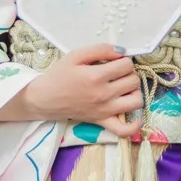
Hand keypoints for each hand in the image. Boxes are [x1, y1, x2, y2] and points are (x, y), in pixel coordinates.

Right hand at [0, 43, 141, 136]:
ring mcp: (104, 111)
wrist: (44, 98)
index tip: (115, 61)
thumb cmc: (59, 75)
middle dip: (128, 73)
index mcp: (96, 76)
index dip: (124, 60)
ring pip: (136, 101)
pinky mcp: (102, 122)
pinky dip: (134, 125)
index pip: (127, 65)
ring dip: (134, 92)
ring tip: (123, 88)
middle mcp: (103, 95)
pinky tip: (134, 115)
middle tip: (117, 73)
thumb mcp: (76, 55)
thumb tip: (122, 51)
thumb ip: (100, 49)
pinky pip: (124, 130)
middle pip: (133, 81)